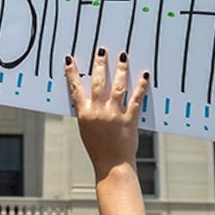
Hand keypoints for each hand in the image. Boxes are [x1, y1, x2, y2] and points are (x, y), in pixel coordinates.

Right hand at [64, 47, 149, 179]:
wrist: (112, 164)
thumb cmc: (98, 148)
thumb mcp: (85, 128)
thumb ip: (87, 111)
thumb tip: (88, 94)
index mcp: (84, 114)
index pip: (75, 88)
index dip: (72, 73)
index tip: (70, 59)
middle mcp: (98, 112)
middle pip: (98, 82)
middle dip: (100, 64)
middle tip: (102, 50)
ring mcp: (115, 115)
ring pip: (118, 86)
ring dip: (120, 69)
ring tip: (122, 56)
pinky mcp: (130, 119)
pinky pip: (136, 98)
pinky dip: (141, 85)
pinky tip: (144, 75)